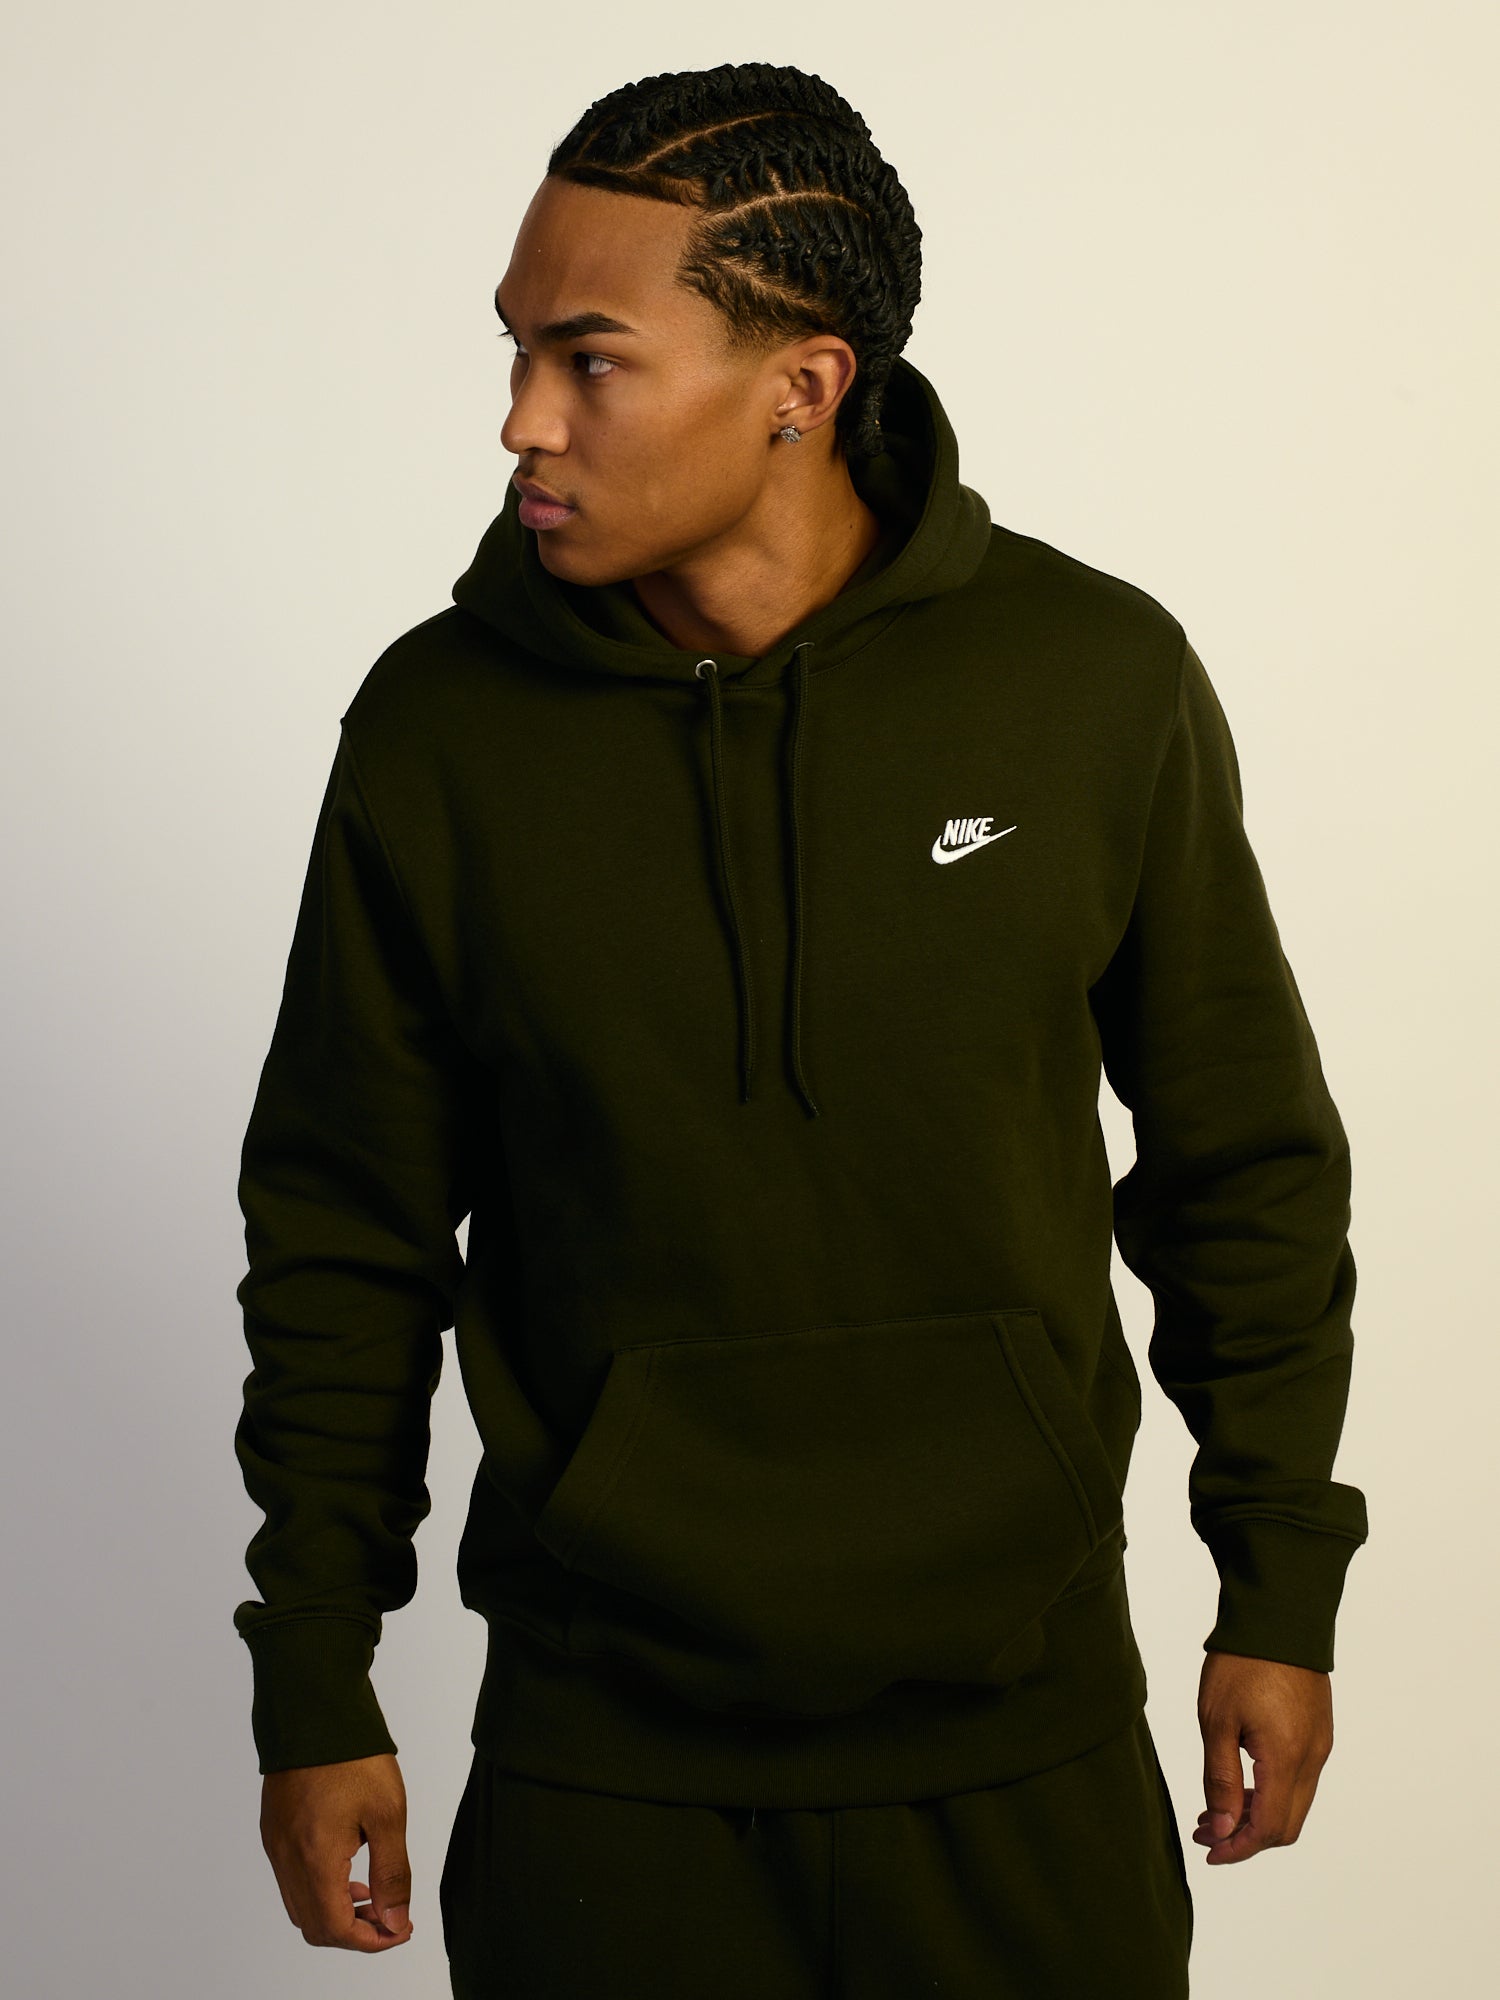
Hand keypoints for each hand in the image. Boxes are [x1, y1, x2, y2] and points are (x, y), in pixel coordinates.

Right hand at [259, 1752, 414, 1949]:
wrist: (314, 1708)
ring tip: (371, 1892)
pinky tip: (346, 1866)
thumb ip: (391, 1873)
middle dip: (355, 1931)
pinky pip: (291, 1879)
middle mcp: (287, 1858)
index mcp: (314, 1858)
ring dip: (335, 1911)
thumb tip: (396, 1922)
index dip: (371, 1940)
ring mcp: (276, 1844)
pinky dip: (318, 1888)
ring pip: (300, 1905)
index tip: (401, 1929)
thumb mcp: (388, 1813)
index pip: (336, 1929)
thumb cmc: (354, 1755)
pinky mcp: (274, 1829)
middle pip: (314, 1926)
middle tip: (390, 1914)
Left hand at [1193, 1650, 1333, 1864]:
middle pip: (1287, 1824)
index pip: (1269, 1828)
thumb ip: (1221, 1779)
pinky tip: (1241, 1781)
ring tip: (1215, 1807)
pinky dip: (1271, 1791)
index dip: (1238, 1847)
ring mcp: (1319, 1744)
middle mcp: (1312, 1758)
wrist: (1278, 1615)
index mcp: (1288, 1759)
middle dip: (1246, 1836)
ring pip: (1294, 1802)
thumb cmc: (1242, 1662)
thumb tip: (1222, 1828)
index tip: (1208, 1850)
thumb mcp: (1217, 1720)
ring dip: (1257, 1814)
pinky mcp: (1318, 1730)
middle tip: (1206, 1830)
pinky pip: (1299, 1779)